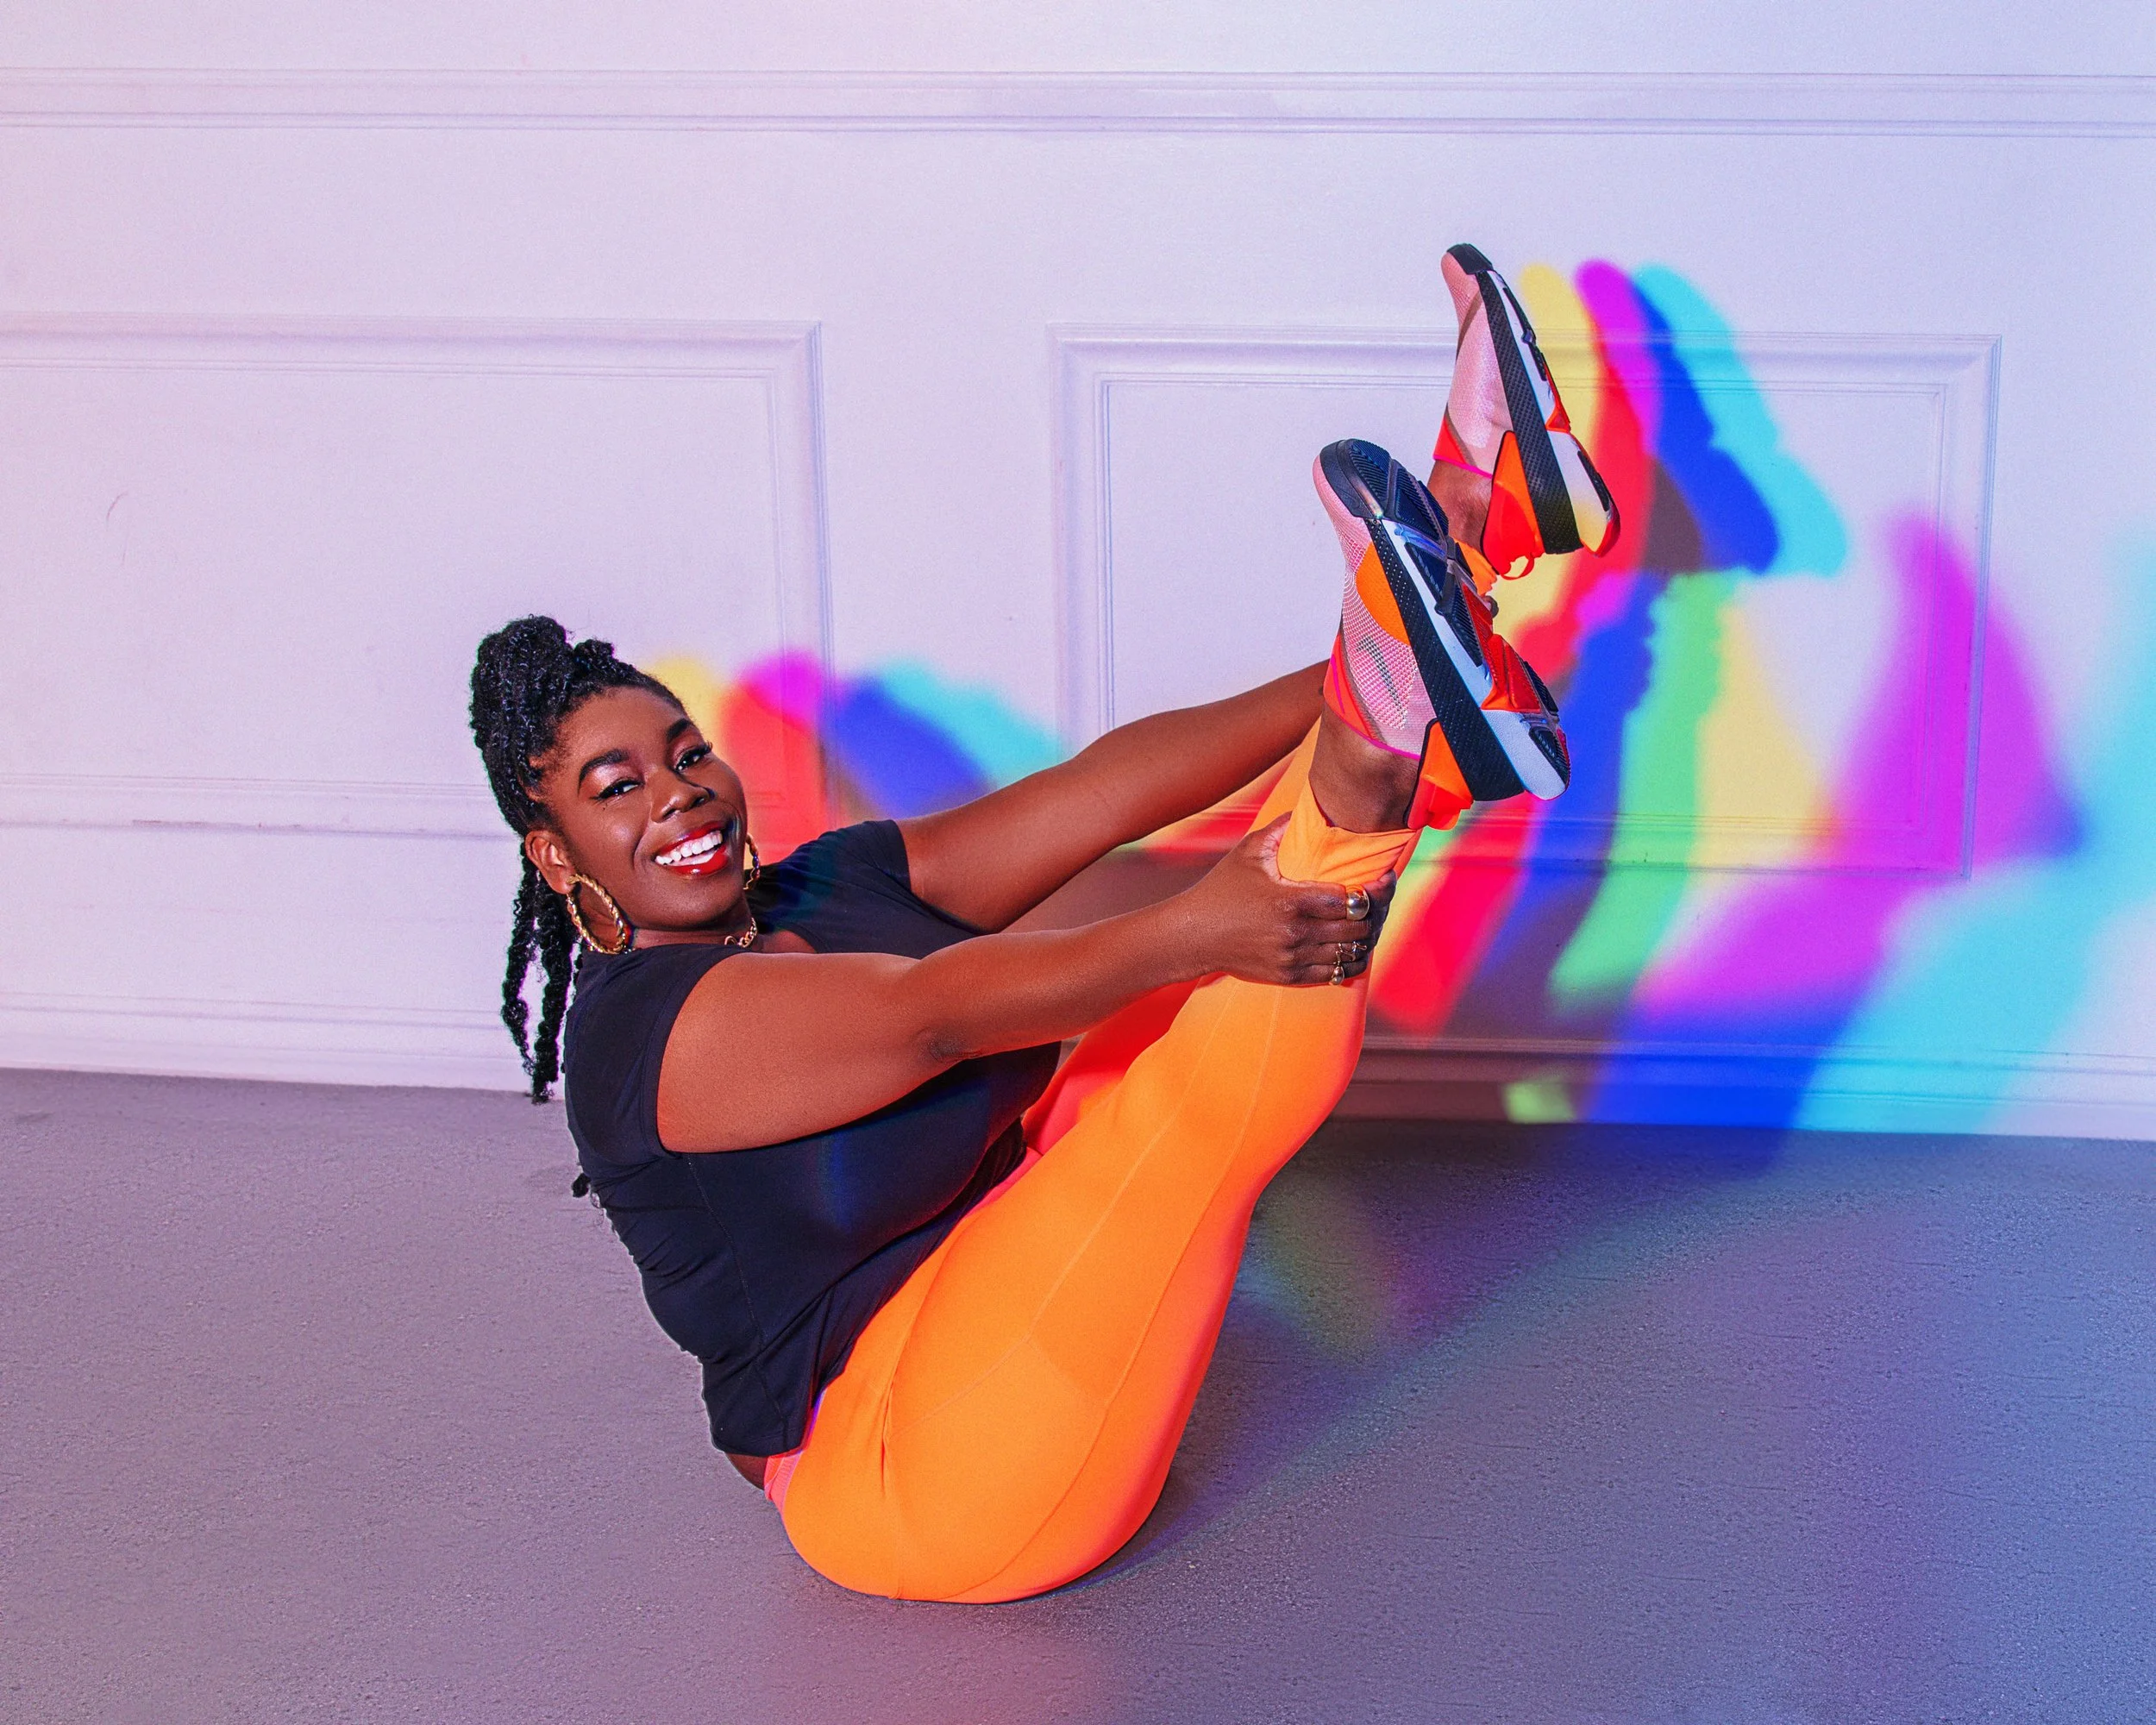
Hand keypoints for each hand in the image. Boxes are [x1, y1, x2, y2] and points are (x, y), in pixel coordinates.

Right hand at [1174, 815, 1398, 985]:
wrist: (1192, 936)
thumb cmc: (1220, 889)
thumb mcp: (1248, 851)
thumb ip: (1281, 828)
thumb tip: (1306, 808)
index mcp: (1291, 900)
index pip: (1351, 899)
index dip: (1373, 891)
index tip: (1380, 881)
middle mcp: (1296, 932)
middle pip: (1358, 927)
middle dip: (1374, 914)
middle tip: (1377, 902)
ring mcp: (1293, 957)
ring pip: (1350, 953)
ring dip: (1364, 939)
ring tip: (1366, 924)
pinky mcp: (1288, 975)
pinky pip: (1334, 974)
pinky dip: (1348, 961)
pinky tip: (1351, 948)